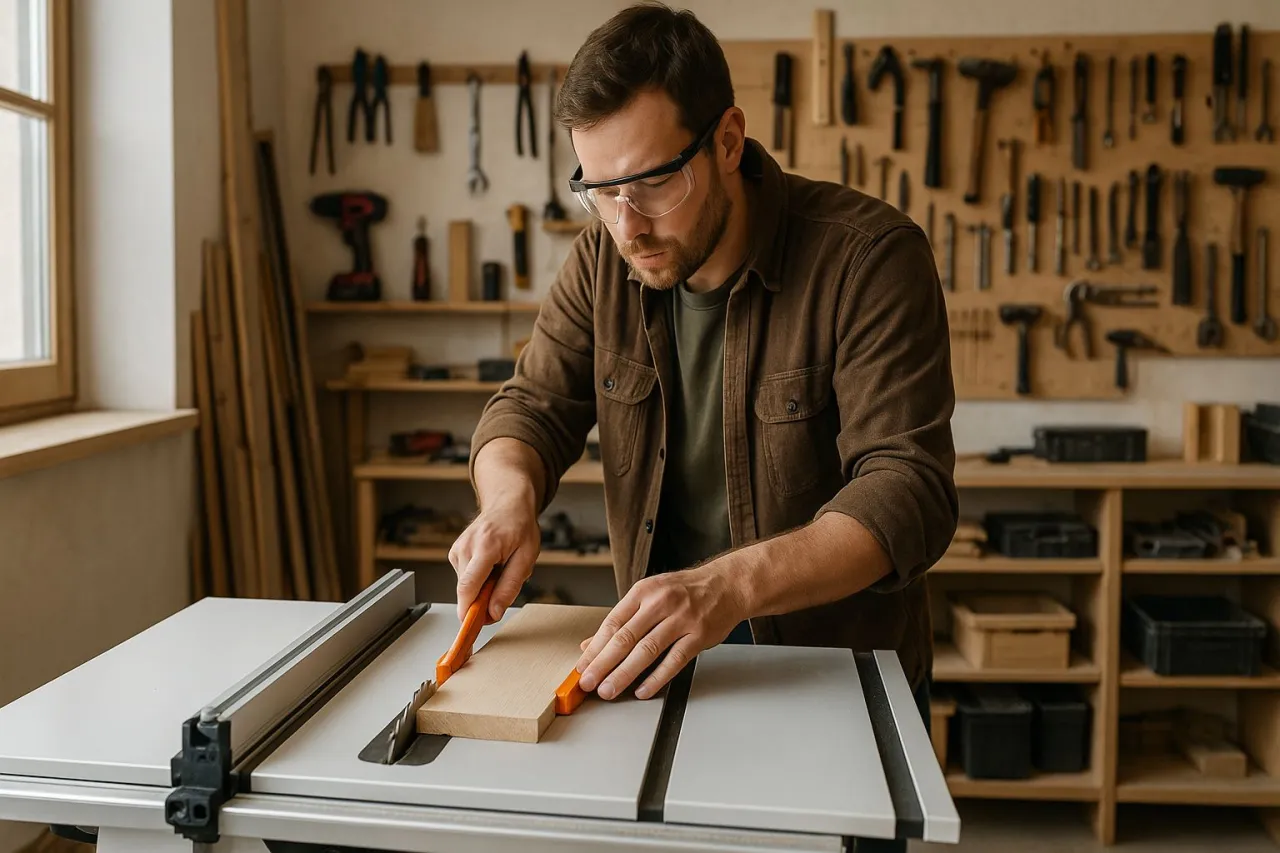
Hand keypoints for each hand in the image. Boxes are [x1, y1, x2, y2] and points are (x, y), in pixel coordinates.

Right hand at [448, 494, 540, 622]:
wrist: (508, 504)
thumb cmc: (520, 528)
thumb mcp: (526, 558)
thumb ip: (509, 587)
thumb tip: (493, 613)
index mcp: (485, 546)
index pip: (468, 586)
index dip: (467, 611)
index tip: (469, 628)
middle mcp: (466, 547)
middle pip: (465, 589)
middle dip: (482, 600)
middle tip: (503, 587)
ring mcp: (457, 549)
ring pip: (465, 585)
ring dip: (482, 587)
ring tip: (499, 569)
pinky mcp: (454, 552)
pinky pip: (464, 577)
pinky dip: (477, 578)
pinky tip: (490, 565)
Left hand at [575, 560, 746, 700]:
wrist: (726, 585)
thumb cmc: (685, 591)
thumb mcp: (650, 595)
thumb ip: (622, 620)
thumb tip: (590, 644)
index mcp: (644, 591)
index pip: (612, 623)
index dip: (594, 648)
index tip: (582, 667)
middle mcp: (661, 603)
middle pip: (626, 638)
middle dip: (603, 664)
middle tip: (588, 683)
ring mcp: (682, 619)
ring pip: (647, 650)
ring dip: (624, 674)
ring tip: (609, 689)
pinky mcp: (699, 635)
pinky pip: (674, 660)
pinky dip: (657, 678)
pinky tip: (642, 690)